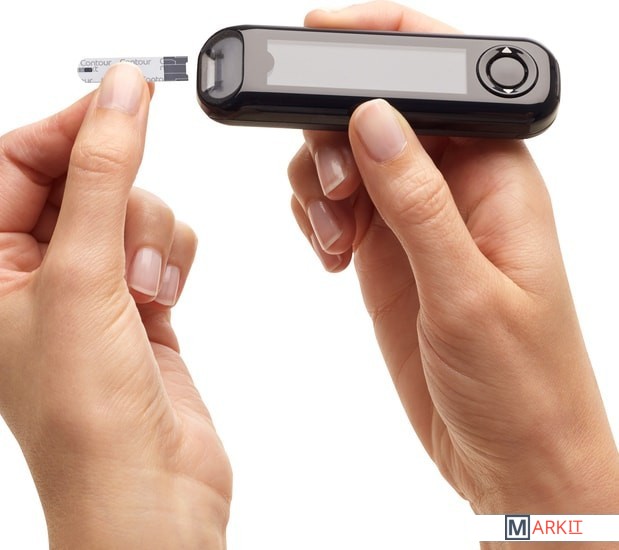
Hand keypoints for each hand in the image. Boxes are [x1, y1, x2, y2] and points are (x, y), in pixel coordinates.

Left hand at [0, 64, 230, 547]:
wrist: (152, 494)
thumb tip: (120, 96)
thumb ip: (103, 175)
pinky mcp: (140, 303)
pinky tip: (166, 298)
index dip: (70, 126)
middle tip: (129, 235)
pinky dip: (173, 259)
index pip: (16, 160)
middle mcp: (34, 275)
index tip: (124, 99)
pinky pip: (160, 244)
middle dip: (120, 201)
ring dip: (151, 238)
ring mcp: (91, 289)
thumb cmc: (89, 420)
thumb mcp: (83, 276)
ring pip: (131, 211)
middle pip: (82, 181)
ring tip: (147, 291)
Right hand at [289, 0, 618, 519]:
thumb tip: (376, 119)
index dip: (382, 41)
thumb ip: (419, 200)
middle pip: (377, 112)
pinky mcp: (387, 254)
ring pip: (347, 158)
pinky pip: (337, 206)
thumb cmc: (520, 385)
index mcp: (497, 177)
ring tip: (333, 237)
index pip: (442, 79)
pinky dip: (317, 215)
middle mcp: (454, 189)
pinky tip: (330, 251)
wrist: (510, 457)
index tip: (320, 35)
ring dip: (320, 182)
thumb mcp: (469, 292)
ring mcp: (415, 221)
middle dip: (334, 132)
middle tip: (335, 192)